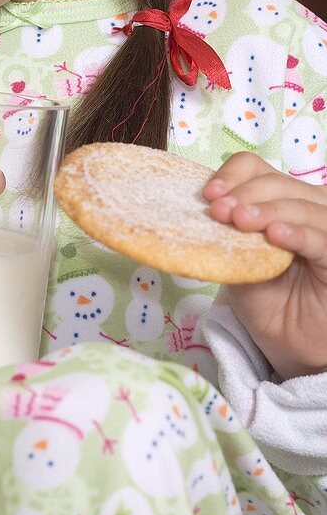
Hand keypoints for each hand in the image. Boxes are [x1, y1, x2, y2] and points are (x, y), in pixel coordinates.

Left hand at [203, 152, 326, 379]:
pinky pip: (321, 239)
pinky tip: (276, 234)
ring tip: (240, 220)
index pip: (255, 168)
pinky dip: (297, 232)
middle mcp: (305, 207)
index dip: (232, 175)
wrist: (290, 346)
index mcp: (276, 200)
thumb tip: (199, 210)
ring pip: (300, 205)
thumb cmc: (266, 301)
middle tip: (218, 211)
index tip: (208, 194)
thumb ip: (227, 235)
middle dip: (243, 193)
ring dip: (267, 210)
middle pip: (277, 182)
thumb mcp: (237, 262)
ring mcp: (324, 230)